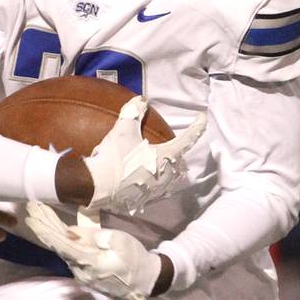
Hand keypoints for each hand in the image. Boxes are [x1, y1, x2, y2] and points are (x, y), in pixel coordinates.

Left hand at [23, 201, 172, 299]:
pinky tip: (52, 227)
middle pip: (57, 245)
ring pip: (61, 249)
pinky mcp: (86, 268)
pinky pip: (69, 252)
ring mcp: (82, 271)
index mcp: (89, 263)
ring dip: (49, 231)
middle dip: (43, 226)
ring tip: (38, 213)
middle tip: (30, 209)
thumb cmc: (135, 260)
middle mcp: (80, 269)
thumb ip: (98, 237)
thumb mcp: (122, 243)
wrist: (146, 280)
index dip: (46, 230)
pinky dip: (59, 238)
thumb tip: (74, 233)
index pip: (61, 245)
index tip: (33, 217)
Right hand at [63, 98, 206, 212]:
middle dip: (179, 153)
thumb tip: (141, 99)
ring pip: (170, 180)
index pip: (187, 139)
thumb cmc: (115, 156)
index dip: (197, 127)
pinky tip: (144, 181)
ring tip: (162, 164)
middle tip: (175, 145)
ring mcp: (154, 190)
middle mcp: (165, 175)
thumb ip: (134, 112)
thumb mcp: (123, 130)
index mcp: (166, 157)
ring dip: (168, 170)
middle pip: (179, 163)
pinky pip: (154, 191)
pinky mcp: (142, 200)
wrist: (97, 185)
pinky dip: (153, 184)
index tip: (202, 119)